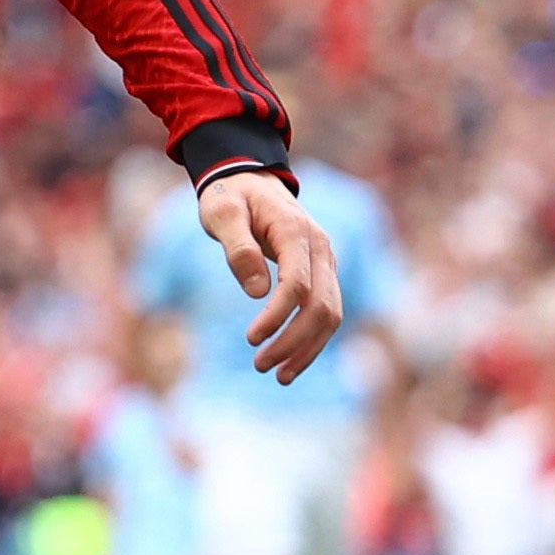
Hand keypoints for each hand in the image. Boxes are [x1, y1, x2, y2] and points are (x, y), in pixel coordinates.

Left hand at [198, 169, 344, 383]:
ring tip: (278, 376)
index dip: (277, 316)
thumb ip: (238, 249)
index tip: (251, 339)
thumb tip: (258, 292)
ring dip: (308, 348)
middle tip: (260, 366)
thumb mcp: (222, 213)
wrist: (250, 179)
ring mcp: (327, 261)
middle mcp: (321, 248)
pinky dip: (313, 340)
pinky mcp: (323, 273)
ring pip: (332, 314)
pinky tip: (291, 362)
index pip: (297, 285)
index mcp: (296, 231)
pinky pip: (327, 311)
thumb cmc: (231, 196)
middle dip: (293, 341)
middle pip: (322, 306)